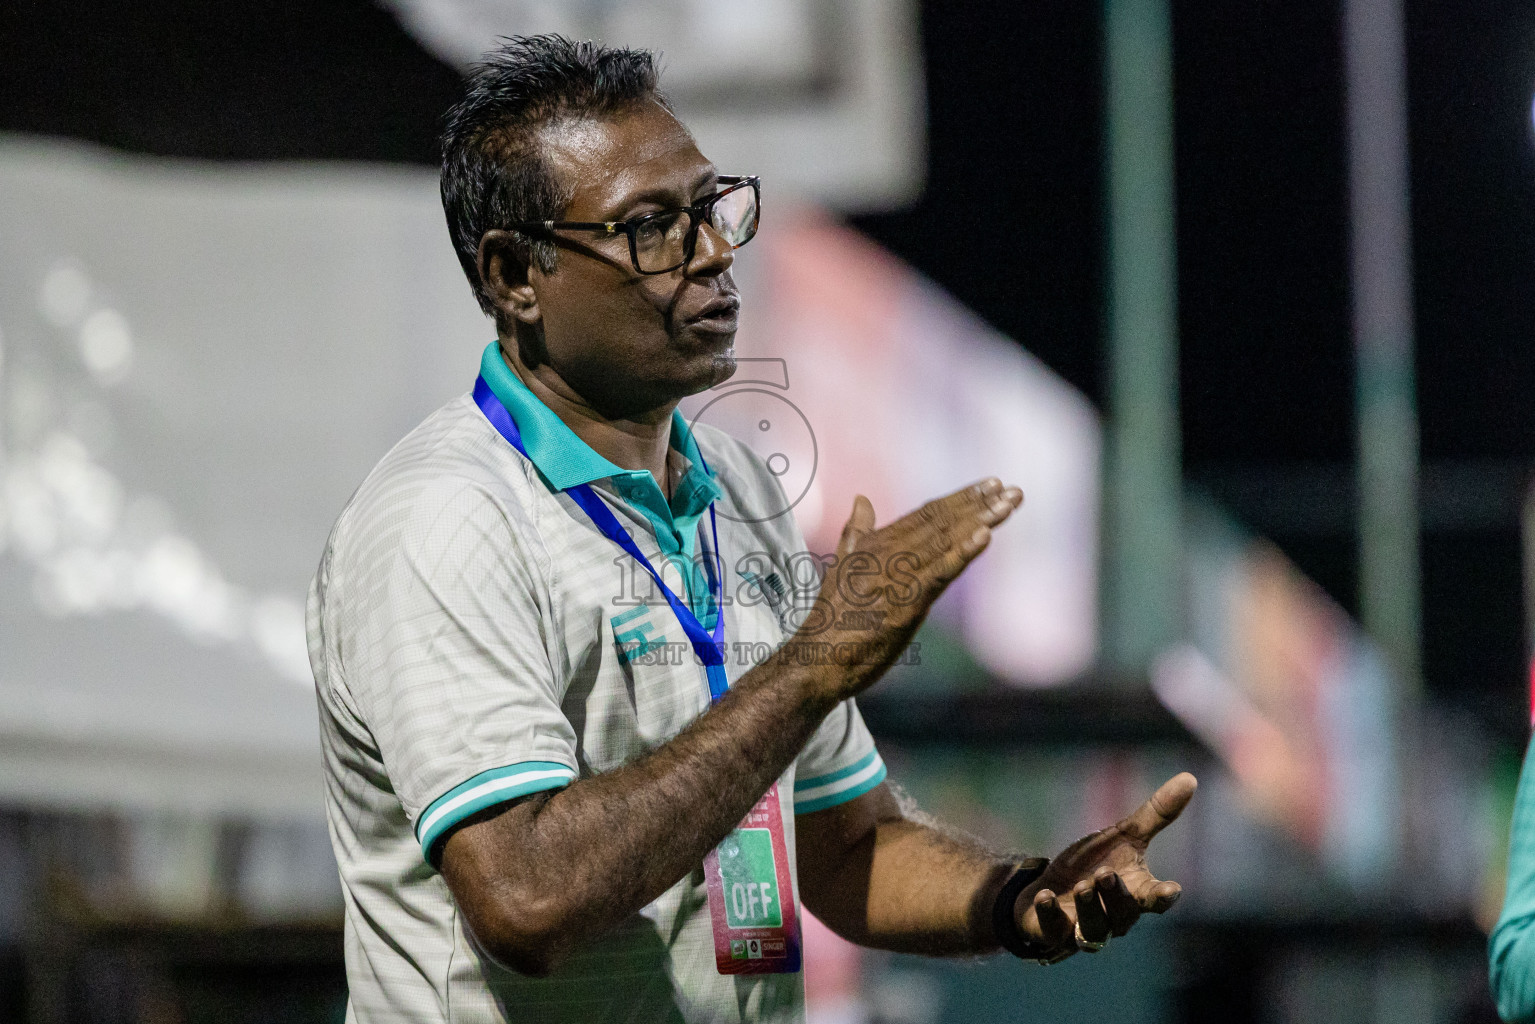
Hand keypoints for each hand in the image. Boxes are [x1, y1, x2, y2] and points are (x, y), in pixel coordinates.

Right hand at [787, 479, 1023, 702]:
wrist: (817, 659)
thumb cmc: (832, 619)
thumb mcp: (843, 566)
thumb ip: (856, 531)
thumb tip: (861, 498)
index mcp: (877, 544)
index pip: (926, 514)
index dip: (960, 498)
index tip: (990, 485)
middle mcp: (889, 554)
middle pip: (941, 521)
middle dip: (978, 503)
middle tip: (1011, 489)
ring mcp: (898, 577)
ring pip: (945, 540)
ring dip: (980, 519)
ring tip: (1009, 502)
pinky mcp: (906, 603)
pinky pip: (939, 573)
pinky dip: (962, 553)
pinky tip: (984, 535)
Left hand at [1015, 772, 1196, 959]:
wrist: (1051, 886)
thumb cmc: (1095, 863)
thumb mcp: (1123, 836)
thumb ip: (1156, 814)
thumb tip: (1190, 778)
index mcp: (1135, 893)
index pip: (1155, 899)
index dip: (1163, 896)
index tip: (1171, 889)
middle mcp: (1114, 917)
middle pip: (1123, 915)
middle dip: (1115, 895)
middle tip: (1105, 873)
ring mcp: (1085, 928)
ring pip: (1095, 930)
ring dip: (1089, 908)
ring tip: (1082, 886)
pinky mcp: (1055, 933)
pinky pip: (1055, 931)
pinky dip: (1050, 914)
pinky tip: (1045, 896)